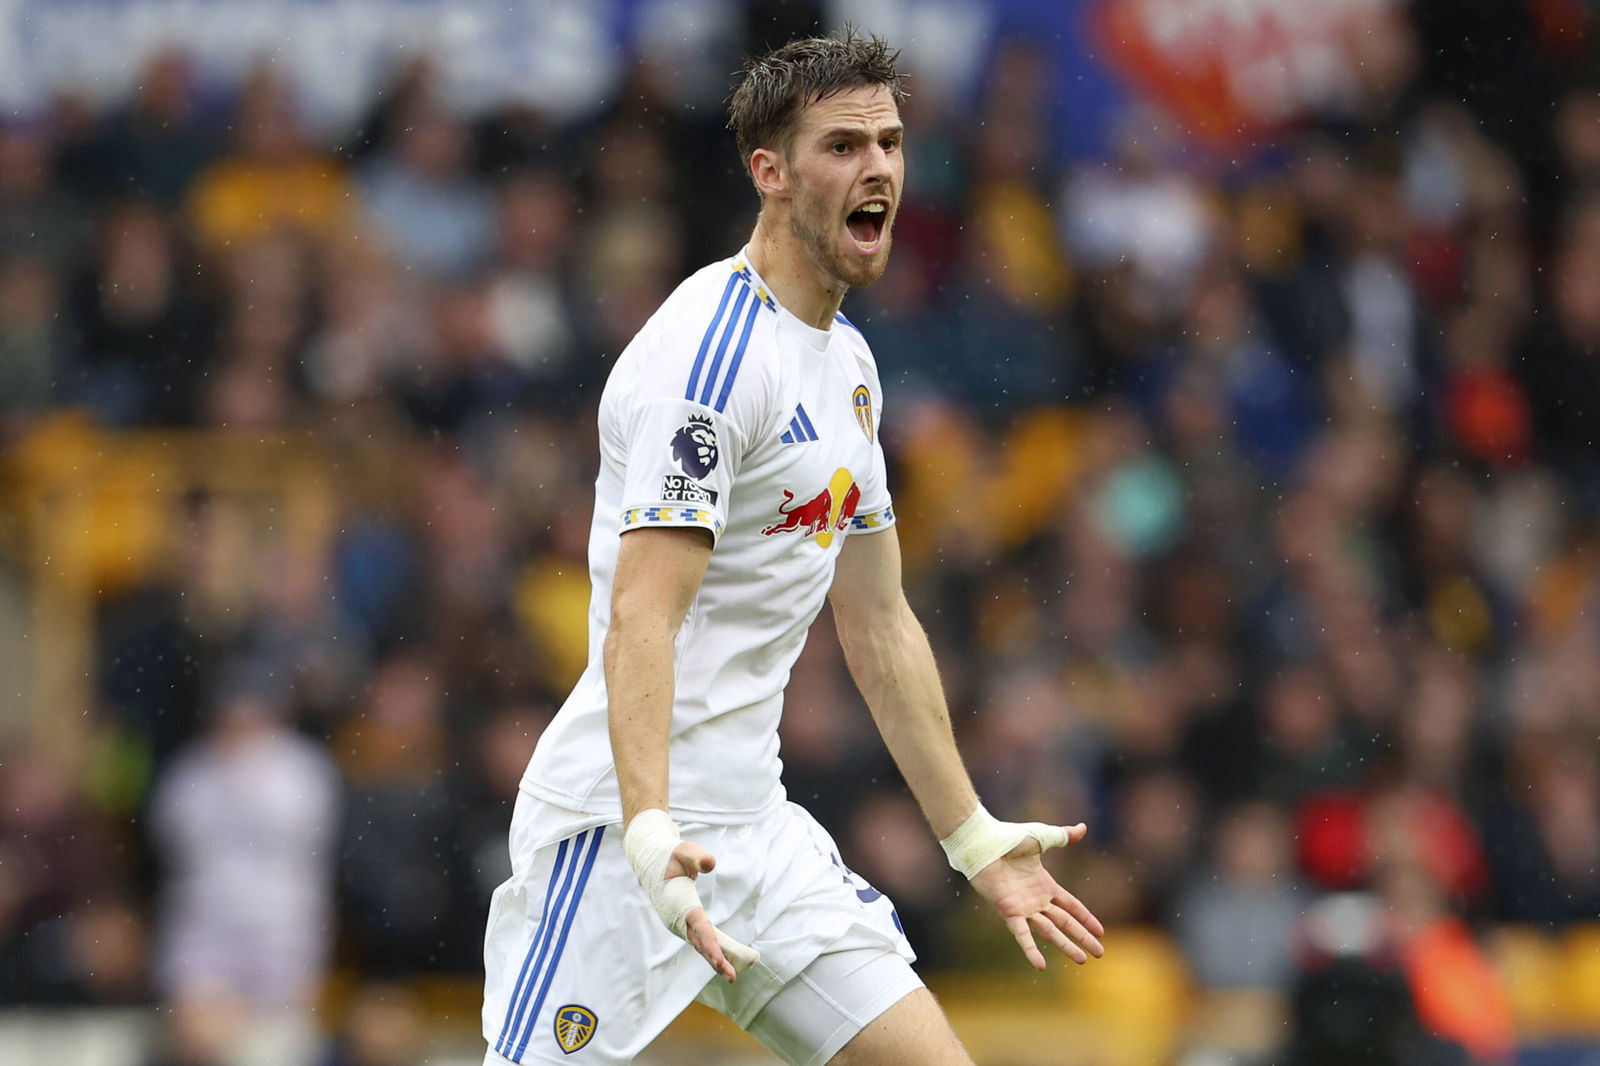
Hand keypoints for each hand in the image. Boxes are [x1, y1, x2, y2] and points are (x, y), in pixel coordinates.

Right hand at [663, 840, 758, 982]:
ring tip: (734, 974)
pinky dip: (713, 951)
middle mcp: (678, 920)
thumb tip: (710, 864)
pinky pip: (701, 940)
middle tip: (733, 977)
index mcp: (680, 904)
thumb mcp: (684, 851)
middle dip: (717, 960)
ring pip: (701, 945)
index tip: (720, 960)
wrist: (651, 863)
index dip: (711, 944)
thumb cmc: (671, 856)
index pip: (699, 927)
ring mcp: (680, 925)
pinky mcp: (684, 925)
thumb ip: (697, 857)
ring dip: (717, 959)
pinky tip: (726, 960)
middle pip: (701, 942)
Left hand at [968, 822, 1104, 969]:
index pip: (1071, 906)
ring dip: (1066, 946)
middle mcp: (1036, 900)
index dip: (1086, 918)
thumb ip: (1063, 836)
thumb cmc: (1008, 838)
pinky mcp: (1009, 912)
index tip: (1101, 932)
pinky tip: (1041, 966)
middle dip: (1082, 937)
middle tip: (1100, 953)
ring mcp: (1024, 908)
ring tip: (1082, 960)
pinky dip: (1031, 950)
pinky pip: (1022, 934)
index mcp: (1045, 885)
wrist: (983, 842)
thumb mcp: (1041, 838)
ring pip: (1050, 932)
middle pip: (1065, 923)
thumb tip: (1083, 828)